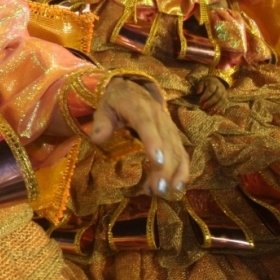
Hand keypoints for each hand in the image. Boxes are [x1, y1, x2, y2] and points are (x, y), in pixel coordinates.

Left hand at [90, 78, 189, 196]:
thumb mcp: (104, 107)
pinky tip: (177, 186)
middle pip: (166, 142)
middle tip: (158, 189)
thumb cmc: (116, 101)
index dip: (153, 142)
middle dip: (165, 167)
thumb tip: (97, 139)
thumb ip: (101, 122)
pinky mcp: (174, 135)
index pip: (146, 125)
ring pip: (176, 150)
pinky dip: (182, 170)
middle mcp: (158, 117)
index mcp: (139, 108)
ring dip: (173, 172)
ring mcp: (169, 126)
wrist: (133, 88)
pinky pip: (182, 152)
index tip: (157, 161)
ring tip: (163, 192)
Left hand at [195, 76, 227, 112]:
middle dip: (211, 102)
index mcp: (214, 83)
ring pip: (222, 100)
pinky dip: (221, 108)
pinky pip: (225, 103)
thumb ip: (200, 86)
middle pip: (217, 95)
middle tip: (204, 107)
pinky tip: (217, 112)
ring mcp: (225, 93)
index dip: (206, 96)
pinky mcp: (226, 98)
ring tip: (210, 112)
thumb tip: (198, 92)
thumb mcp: (202, 82)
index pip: (211, 89)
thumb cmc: (207, 83)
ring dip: (216, 107)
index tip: (200, 101)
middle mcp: (221, 88)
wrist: (217, 81)